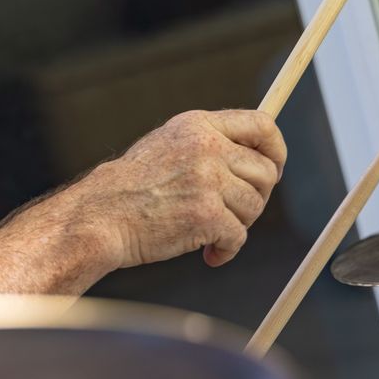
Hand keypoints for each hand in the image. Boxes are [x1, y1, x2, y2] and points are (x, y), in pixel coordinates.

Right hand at [60, 108, 285, 270]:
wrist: (101, 216)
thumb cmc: (131, 188)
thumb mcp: (168, 145)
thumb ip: (207, 144)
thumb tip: (256, 155)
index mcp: (198, 125)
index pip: (262, 124)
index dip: (276, 149)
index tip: (273, 169)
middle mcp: (206, 147)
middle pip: (265, 171)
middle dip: (257, 197)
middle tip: (235, 213)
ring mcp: (207, 180)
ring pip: (254, 206)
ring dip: (238, 225)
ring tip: (210, 233)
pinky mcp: (206, 214)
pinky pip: (238, 237)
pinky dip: (227, 250)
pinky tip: (209, 254)